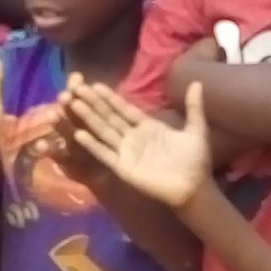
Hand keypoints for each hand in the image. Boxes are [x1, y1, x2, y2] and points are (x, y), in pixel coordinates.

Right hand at [64, 78, 211, 209]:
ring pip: (104, 131)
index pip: (124, 109)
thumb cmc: (195, 160)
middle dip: (94, 103)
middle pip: (110, 117)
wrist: (194, 187)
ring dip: (89, 118)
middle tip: (77, 88)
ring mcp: (127, 152)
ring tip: (73, 104)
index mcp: (148, 127)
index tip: (94, 84)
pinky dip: (93, 145)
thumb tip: (196, 83)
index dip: (110, 98)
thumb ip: (193, 107)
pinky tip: (80, 133)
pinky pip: (105, 154)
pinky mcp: (123, 168)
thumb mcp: (196, 130)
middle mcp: (133, 137)